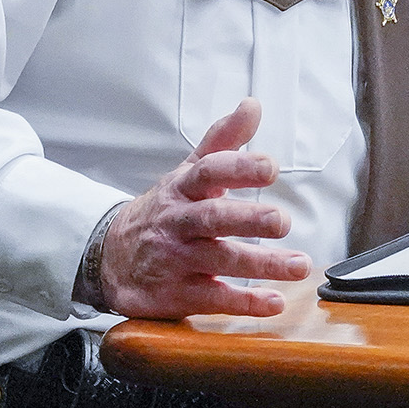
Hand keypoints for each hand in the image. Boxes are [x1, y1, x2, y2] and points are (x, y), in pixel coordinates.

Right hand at [97, 97, 310, 318]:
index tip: (270, 166)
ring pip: (218, 259)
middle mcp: (178, 222)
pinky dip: (244, 302)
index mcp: (183, 188)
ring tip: (299, 264)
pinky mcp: (175, 294)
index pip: (208, 171)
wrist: (109, 257)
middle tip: (282, 220)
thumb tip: (252, 105)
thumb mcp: (187, 172)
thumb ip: (222, 141)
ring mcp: (175, 259)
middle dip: (248, 219)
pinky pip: (211, 298)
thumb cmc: (164, 210)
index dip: (238, 168)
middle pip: (213, 217)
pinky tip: (273, 302)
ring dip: (260, 263)